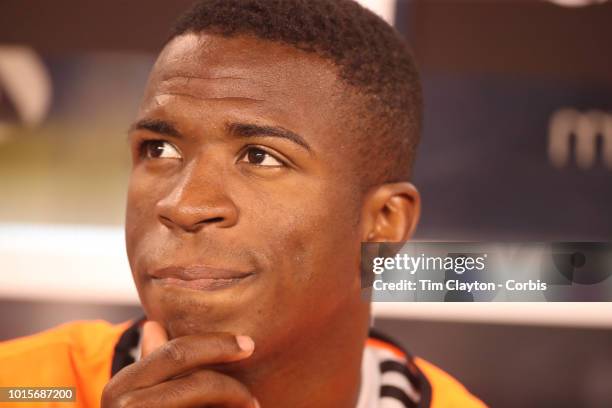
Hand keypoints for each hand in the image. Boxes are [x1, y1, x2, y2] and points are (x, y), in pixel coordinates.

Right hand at [101, 321, 257, 407]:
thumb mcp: (140, 395)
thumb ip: (152, 364)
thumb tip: (153, 324)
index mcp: (119, 386)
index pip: (176, 353)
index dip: (216, 345)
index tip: (248, 344)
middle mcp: (124, 407)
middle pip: (197, 384)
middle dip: (232, 387)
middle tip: (254, 399)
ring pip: (203, 400)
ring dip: (233, 405)